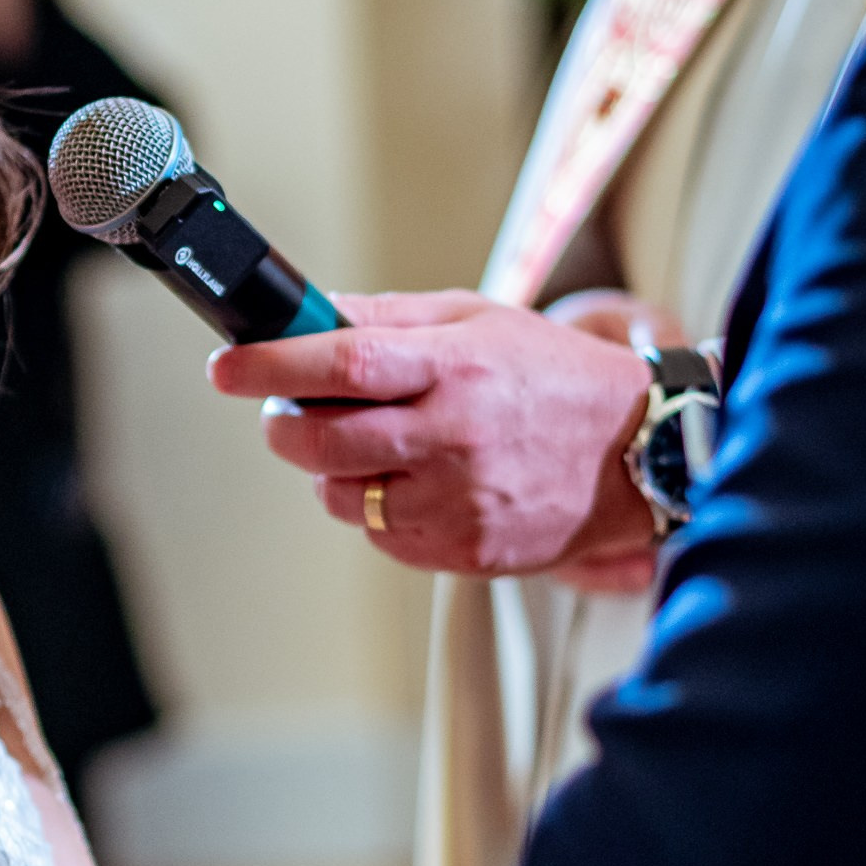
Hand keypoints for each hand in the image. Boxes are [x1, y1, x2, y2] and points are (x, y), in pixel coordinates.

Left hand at [207, 288, 658, 579]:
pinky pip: (381, 535)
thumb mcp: (479, 319)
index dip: (272, 366)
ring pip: (343, 496)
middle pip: (325, 442)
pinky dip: (378, 508)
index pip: (343, 363)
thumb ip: (390, 317)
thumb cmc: (553, 378)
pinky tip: (415, 481)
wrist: (639, 453)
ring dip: (333, 470)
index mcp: (457, 367)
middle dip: (284, 427)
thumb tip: (311, 314)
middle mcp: (456, 436)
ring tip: (376, 443)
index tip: (226, 368)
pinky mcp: (465, 551)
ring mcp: (460, 501)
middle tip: (285, 411)